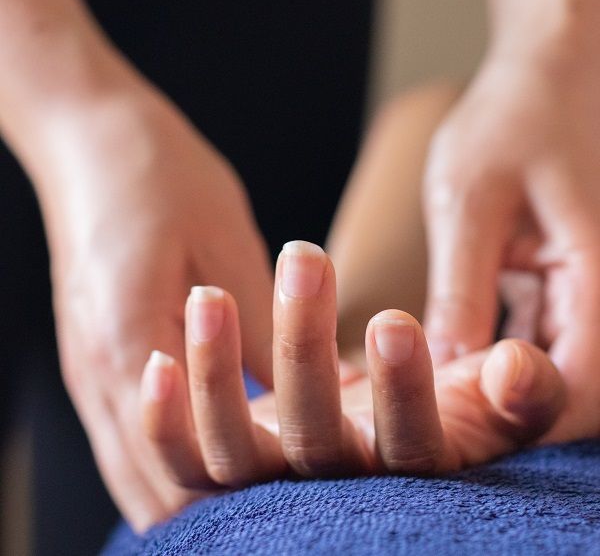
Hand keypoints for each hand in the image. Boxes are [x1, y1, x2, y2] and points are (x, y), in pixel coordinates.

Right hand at [35, 66, 273, 529]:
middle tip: (286, 516)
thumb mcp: (227, 239)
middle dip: (214, 513)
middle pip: (149, 486)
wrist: (89, 134)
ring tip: (259, 494)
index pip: (175, 464)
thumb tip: (307, 392)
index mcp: (128, 339)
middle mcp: (96, 372)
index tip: (294, 508)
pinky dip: (169, 454)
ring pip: (134, 468)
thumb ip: (259, 326)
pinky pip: (127, 432)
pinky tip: (218, 442)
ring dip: (190, 487)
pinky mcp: (91, 353)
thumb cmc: (161, 172)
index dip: (236, 500)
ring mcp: (85, 368)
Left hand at [141, 240, 563, 522]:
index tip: (396, 321)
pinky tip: (161, 362)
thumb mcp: (499, 389)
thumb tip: (516, 373)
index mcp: (412, 467)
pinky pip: (188, 464)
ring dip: (219, 377)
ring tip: (210, 296)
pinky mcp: (227, 468)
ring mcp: (277, 484)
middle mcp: (340, 489)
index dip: (403, 394)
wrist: (392, 410)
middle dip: (305, 349)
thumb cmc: (452, 395)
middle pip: (315, 443)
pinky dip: (168, 422)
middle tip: (306, 258)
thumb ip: (523, 390)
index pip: (412, 449)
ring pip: (237, 458)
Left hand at [423, 48, 599, 442]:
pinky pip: (538, 330)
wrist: (545, 70)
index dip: (524, 416)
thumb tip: (446, 371)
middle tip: (437, 416)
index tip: (459, 430)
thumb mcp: (471, 201)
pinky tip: (450, 342)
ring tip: (435, 383)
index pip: (585, 382)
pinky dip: (497, 343)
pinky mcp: (561, 277)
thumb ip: (461, 289)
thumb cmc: (512, 118)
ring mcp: (587, 284)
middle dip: (508, 404)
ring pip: (553, 360)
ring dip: (498, 377)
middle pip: (576, 381)